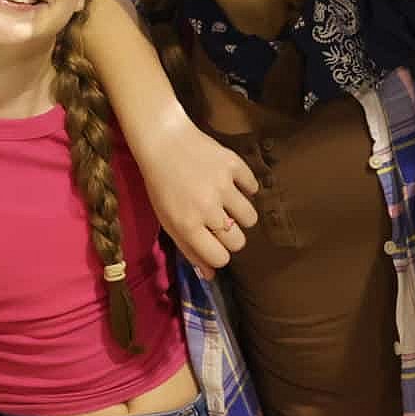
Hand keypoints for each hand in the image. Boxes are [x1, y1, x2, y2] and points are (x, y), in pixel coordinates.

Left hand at [127, 117, 255, 278]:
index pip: (221, 257)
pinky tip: (231, 182)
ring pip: (251, 218)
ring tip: (227, 202)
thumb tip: (211, 275)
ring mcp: (223, 186)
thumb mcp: (168, 219)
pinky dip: (246, 187)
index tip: (214, 244)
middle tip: (220, 222)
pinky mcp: (234, 166)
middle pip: (239, 241)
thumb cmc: (161, 185)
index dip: (220, 254)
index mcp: (188, 226)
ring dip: (241, 214)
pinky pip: (253, 187)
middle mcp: (207, 209)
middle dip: (232, 236)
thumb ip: (189, 249)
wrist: (163, 141)